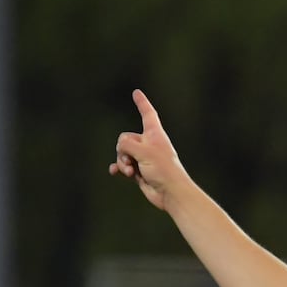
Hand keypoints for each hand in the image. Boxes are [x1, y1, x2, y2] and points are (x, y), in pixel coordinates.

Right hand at [108, 88, 187, 211]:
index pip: (148, 114)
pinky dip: (119, 169)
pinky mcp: (140, 171)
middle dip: (123, 150)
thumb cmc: (163, 170)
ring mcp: (144, 158)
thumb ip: (127, 144)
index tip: (137, 93)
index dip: (142, 103)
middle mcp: (149, 144)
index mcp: (155, 134)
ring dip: (122, 162)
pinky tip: (115, 172)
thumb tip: (121, 149)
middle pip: (126, 138)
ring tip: (130, 172)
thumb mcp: (143, 151)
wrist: (171, 193)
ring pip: (122, 153)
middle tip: (133, 161)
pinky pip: (123, 166)